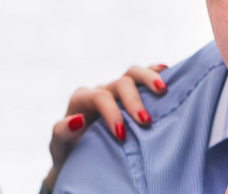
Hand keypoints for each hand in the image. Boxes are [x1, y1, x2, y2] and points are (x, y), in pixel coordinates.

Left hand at [42, 64, 168, 191]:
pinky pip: (143, 77)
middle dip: (134, 100)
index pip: (100, 97)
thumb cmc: (70, 153)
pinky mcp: (130, 94)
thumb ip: (62, 133)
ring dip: (149, 79)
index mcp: (82, 99)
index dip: (112, 113)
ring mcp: (117, 90)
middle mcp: (101, 90)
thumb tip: (77, 120)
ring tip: (163, 90)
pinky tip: (168, 74)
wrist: (79, 154)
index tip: (122, 135)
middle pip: (121, 82)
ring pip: (134, 73)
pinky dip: (155, 72)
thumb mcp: (59, 147)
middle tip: (145, 121)